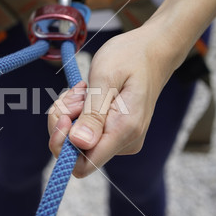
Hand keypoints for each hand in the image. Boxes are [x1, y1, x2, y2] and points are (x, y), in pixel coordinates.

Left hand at [48, 25, 179, 177]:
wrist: (152, 50)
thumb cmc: (130, 57)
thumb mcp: (105, 78)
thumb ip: (92, 114)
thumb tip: (79, 144)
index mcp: (124, 131)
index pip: (84, 165)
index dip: (63, 147)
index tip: (63, 116)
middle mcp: (124, 142)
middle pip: (75, 151)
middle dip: (65, 121)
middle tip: (76, 94)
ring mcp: (120, 139)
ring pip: (76, 139)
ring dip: (70, 113)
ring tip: (85, 90)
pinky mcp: (114, 133)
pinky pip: (83, 131)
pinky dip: (77, 112)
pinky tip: (87, 94)